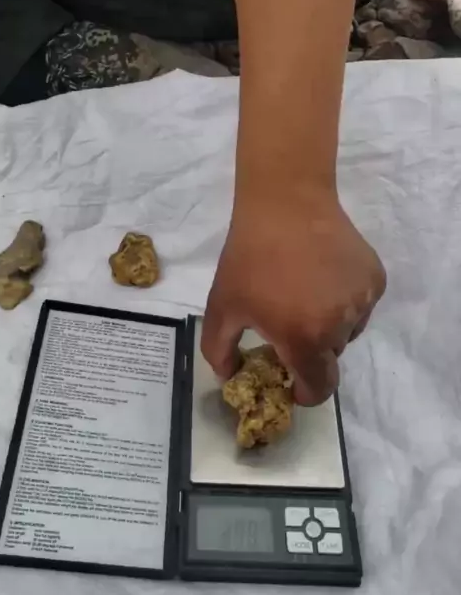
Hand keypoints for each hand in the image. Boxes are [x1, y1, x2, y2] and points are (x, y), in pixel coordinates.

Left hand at [201, 189, 385, 405]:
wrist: (285, 202)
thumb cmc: (249, 256)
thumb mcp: (221, 305)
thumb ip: (219, 350)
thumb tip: (230, 375)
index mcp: (305, 339)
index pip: (318, 389)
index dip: (305, 392)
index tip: (292, 383)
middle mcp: (341, 326)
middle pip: (330, 357)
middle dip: (310, 350)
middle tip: (289, 325)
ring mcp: (363, 300)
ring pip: (347, 330)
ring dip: (329, 325)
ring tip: (304, 294)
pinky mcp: (375, 278)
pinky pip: (361, 303)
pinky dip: (344, 300)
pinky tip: (322, 275)